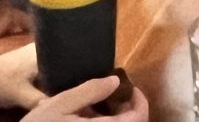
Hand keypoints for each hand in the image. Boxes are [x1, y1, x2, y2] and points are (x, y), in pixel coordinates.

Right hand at [33, 77, 147, 120]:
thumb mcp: (59, 105)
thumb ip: (89, 91)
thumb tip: (115, 81)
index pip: (138, 118)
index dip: (139, 100)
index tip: (128, 86)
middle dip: (127, 110)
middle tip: (114, 94)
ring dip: (117, 120)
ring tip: (100, 106)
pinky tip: (87, 118)